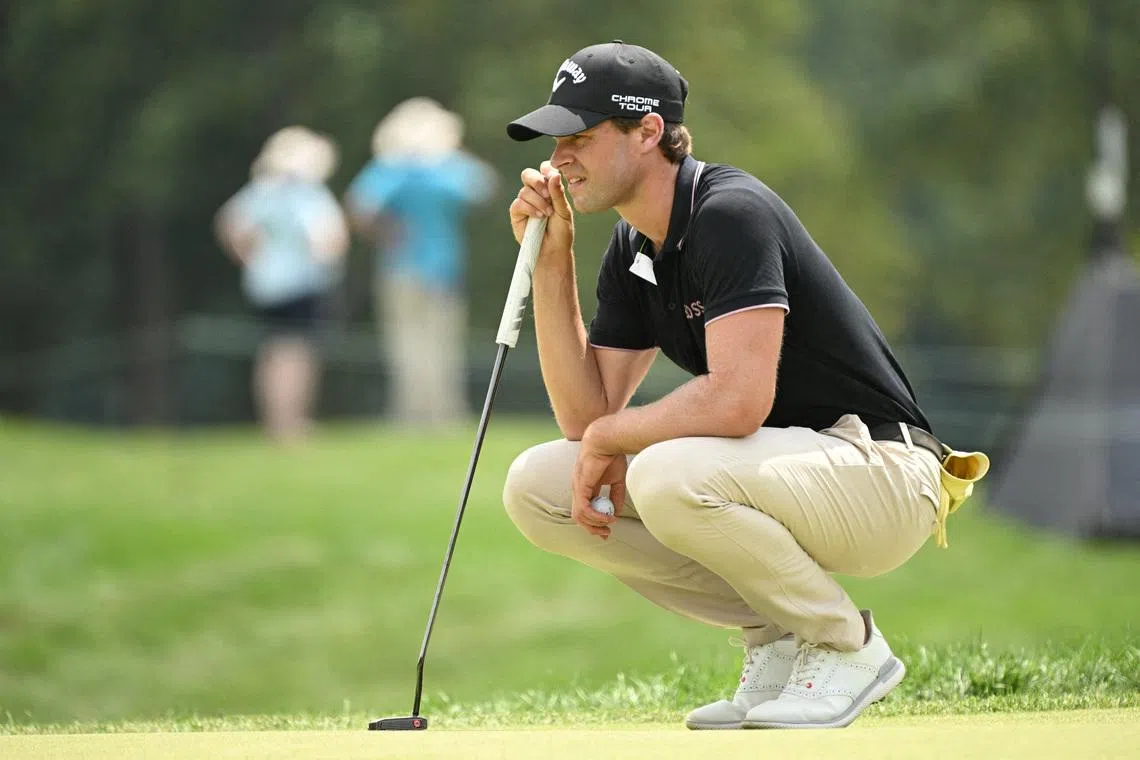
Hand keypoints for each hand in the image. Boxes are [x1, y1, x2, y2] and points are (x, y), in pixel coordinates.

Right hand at [508, 160, 573, 261]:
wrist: (553, 250)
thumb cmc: (561, 231)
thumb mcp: (564, 211)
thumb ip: (558, 193)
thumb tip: (554, 175)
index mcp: (548, 188)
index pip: (544, 169)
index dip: (547, 170)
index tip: (554, 178)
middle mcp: (535, 193)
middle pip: (528, 175)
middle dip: (537, 181)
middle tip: (547, 194)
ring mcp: (525, 202)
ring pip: (525, 191)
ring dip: (538, 201)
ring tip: (547, 214)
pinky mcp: (516, 214)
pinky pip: (518, 203)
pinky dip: (529, 208)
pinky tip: (539, 216)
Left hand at [571, 424, 626, 539]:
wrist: (607, 442)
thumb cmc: (611, 456)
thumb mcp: (617, 480)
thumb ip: (616, 496)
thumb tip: (616, 512)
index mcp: (586, 488)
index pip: (585, 511)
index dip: (595, 523)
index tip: (607, 530)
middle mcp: (578, 490)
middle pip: (579, 517)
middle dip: (592, 528)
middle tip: (606, 533)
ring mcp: (577, 488)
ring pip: (579, 516)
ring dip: (594, 524)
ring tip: (609, 525)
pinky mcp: (581, 487)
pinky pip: (584, 509)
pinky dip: (596, 517)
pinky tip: (608, 518)